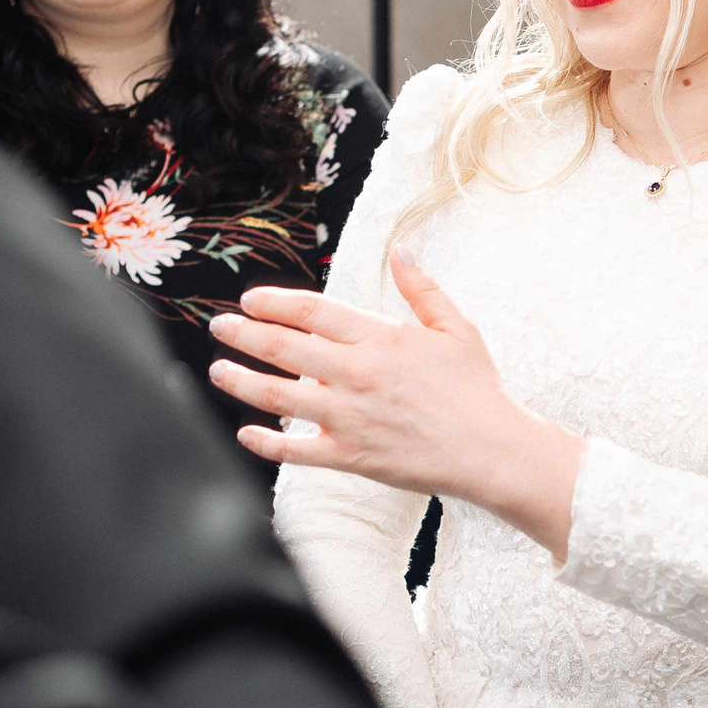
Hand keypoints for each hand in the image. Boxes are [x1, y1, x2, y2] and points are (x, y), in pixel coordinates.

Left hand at [212, 249, 586, 561]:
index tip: (251, 300)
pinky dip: (264, 443)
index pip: (311, 311)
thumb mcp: (456, 328)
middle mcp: (356, 374)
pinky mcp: (349, 457)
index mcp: (379, 338)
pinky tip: (245, 434)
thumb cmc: (477, 388)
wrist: (490, 450)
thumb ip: (423, 289)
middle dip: (243, 333)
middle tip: (220, 325)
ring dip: (240, 381)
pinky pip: (294, 451)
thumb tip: (402, 250)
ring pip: (277, 397)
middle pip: (283, 347)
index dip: (274, 303)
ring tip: (218, 370)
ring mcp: (348, 417)